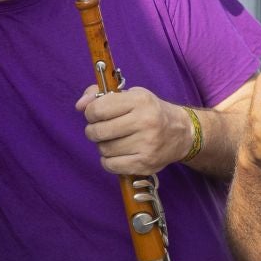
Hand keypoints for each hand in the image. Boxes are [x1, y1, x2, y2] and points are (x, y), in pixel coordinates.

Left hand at [75, 84, 191, 174]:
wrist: (180, 133)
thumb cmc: (149, 111)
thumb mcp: (130, 95)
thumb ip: (101, 95)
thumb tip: (79, 105)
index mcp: (139, 101)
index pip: (98, 110)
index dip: (90, 113)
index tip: (96, 114)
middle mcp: (144, 122)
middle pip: (98, 132)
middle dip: (94, 131)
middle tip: (101, 130)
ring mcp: (146, 145)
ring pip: (104, 149)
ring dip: (103, 146)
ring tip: (114, 141)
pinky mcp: (145, 164)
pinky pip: (111, 165)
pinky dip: (108, 161)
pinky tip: (117, 154)